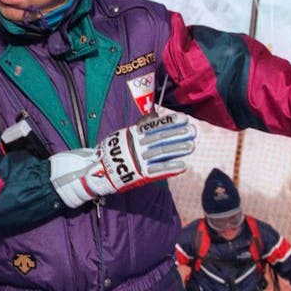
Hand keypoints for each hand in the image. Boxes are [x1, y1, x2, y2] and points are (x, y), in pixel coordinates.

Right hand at [48, 112, 195, 207]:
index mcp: (133, 135)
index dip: (169, 122)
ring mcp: (138, 160)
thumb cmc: (114, 152)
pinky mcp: (140, 174)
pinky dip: (169, 168)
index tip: (184, 119)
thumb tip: (155, 116)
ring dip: (176, 149)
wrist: (98, 171)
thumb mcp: (124, 135)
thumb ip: (140, 128)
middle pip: (159, 138)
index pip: (154, 126)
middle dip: (177, 134)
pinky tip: (182, 165)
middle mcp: (136, 146)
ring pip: (160, 153)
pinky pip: (157, 171)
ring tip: (191, 146)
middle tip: (192, 131)